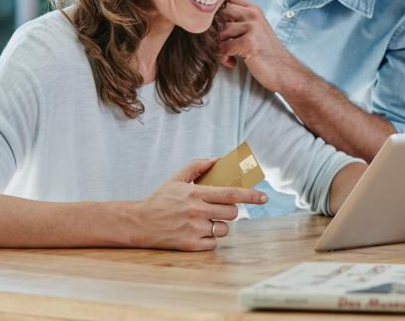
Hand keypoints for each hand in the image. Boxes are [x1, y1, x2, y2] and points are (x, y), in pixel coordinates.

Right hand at [131, 158, 267, 250]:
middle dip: (230, 210)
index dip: (251, 195)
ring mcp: (194, 230)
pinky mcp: (190, 245)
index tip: (264, 197)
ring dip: (220, 225)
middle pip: (231, 212)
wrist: (140, 223)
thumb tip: (217, 159)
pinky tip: (197, 232)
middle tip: (219, 208)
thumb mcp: (176, 178)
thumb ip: (197, 166)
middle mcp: (197, 212)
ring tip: (205, 221)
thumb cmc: (161, 199)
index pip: (231, 194)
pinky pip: (213, 243)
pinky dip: (209, 239)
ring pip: (224, 229)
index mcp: (196, 194)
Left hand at [218, 0, 301, 91]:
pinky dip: (223, 58)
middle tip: (218, 43)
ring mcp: (252, 27)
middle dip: (212, 30)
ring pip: (219, 32)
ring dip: (218, 47)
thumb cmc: (265, 52)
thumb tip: (209, 18)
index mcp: (253, 8)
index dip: (214, 9)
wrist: (284, 70)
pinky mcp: (249, 43)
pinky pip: (223, 47)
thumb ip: (237, 19)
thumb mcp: (255, 29)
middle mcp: (253, 14)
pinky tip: (232, 62)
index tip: (213, 25)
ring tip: (228, 55)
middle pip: (218, 13)